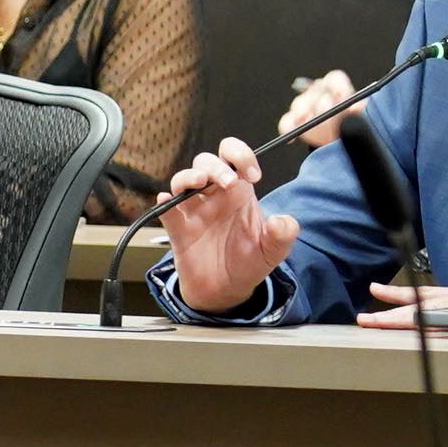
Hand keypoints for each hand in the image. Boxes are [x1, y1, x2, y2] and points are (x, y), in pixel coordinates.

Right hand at [160, 139, 299, 312]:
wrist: (227, 291)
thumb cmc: (249, 262)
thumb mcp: (274, 250)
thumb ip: (283, 235)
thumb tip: (282, 221)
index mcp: (238, 192)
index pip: (234, 158)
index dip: (241, 155)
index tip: (252, 174)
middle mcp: (214, 196)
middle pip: (206, 163)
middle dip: (216, 166)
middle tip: (228, 182)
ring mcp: (194, 211)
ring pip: (183, 180)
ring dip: (188, 177)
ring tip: (199, 182)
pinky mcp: (178, 230)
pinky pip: (167, 211)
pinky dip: (164, 204)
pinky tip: (166, 201)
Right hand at [277, 70, 356, 151]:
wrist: (339, 140)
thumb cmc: (350, 124)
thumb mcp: (357, 116)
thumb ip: (356, 109)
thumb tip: (359, 105)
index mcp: (335, 87)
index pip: (334, 79)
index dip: (338, 86)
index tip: (342, 97)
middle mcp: (318, 92)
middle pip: (315, 91)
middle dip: (322, 105)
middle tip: (327, 114)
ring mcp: (303, 104)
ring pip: (299, 103)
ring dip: (305, 114)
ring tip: (312, 124)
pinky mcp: (293, 120)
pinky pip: (287, 121)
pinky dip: (289, 128)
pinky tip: (293, 138)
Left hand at [358, 273, 447, 334]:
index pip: (432, 297)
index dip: (406, 299)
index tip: (383, 298)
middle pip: (423, 302)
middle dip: (393, 307)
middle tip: (366, 310)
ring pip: (429, 311)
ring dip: (401, 318)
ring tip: (375, 320)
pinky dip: (430, 325)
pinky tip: (412, 328)